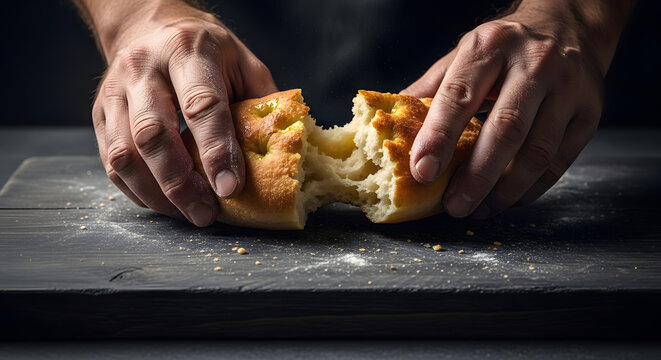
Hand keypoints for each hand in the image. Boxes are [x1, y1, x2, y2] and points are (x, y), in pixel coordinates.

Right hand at [85, 2, 276, 225]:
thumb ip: (262, 103)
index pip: (201, 106)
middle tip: (205, 213)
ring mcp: (115, 91)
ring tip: (187, 213)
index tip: (230, 188)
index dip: (216, 151)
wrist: (149, 25)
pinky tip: (164, 202)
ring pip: (125, 153)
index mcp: (187, 50)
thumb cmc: (206, 50)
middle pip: (153, 134)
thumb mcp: (243, 63)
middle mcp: (143, 67)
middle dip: (180, 183)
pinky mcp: (100, 113)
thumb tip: (282, 152)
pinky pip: (111, 162)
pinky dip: (138, 191)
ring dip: (157, 194)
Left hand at [403, 0, 633, 218]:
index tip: (421, 172)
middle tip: (454, 206)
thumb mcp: (464, 54)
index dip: (438, 137)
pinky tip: (508, 199)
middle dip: (476, 176)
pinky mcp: (590, 112)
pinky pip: (558, 162)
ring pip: (536, 152)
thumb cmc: (505, 48)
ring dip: (504, 190)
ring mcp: (569, 88)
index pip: (459, 95)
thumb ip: (430, 89)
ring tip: (478, 209)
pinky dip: (531, 188)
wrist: (569, 25)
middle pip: (504, 130)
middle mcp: (534, 63)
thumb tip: (390, 126)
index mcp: (490, 46)